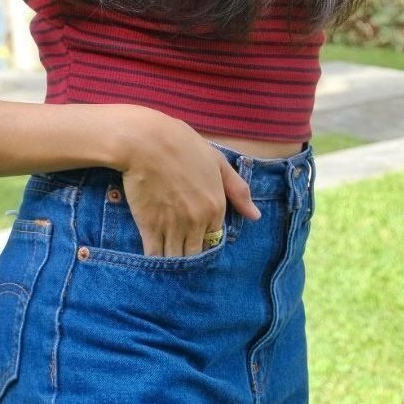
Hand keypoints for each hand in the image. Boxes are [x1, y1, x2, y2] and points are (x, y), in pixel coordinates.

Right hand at [118, 112, 261, 257]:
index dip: (204, 241)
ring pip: (177, 259)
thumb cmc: (183, 146)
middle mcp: (197, 222)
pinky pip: (155, 256)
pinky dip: (155, 261)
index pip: (214, 240)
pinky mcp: (149, 227)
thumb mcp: (218, 162)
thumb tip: (256, 217)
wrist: (147, 141)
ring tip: (168, 259)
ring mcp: (173, 226)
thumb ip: (238, 191)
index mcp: (216, 207)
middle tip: (180, 250)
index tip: (195, 239)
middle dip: (189, 256)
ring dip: (173, 262)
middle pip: (195, 254)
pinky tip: (153, 259)